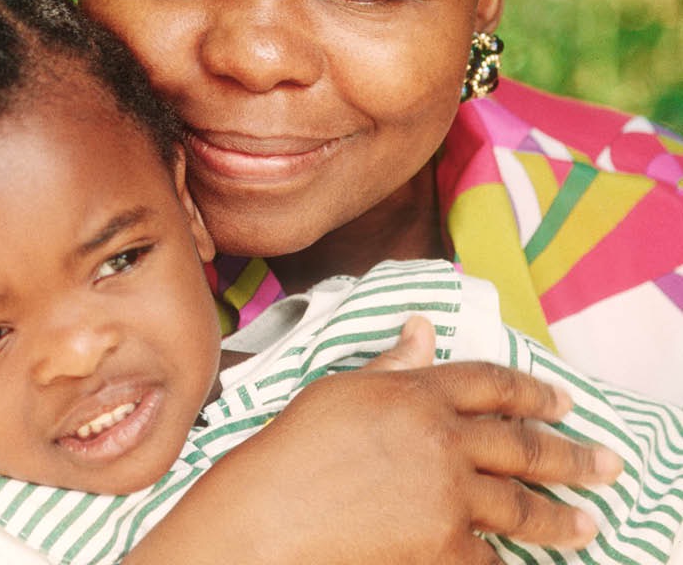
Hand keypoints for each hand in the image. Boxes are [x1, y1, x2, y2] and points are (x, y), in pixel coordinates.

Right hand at [130, 319, 620, 564]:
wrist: (267, 518)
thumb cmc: (290, 450)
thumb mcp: (340, 390)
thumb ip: (391, 365)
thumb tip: (422, 330)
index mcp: (416, 390)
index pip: (490, 382)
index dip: (532, 390)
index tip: (562, 400)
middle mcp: (440, 436)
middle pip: (522, 443)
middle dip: (571, 454)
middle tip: (606, 463)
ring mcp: (445, 493)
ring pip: (520, 503)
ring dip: (560, 516)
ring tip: (587, 522)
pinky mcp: (441, 546)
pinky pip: (489, 555)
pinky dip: (505, 561)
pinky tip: (520, 561)